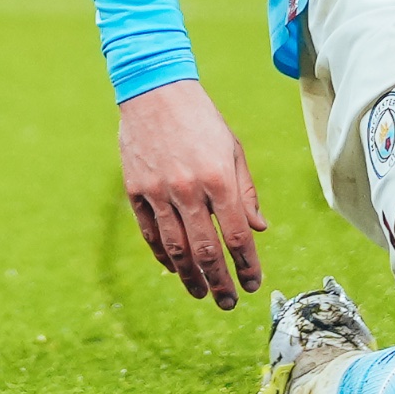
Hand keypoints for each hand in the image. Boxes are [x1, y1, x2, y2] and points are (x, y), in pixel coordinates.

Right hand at [115, 78, 265, 309]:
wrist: (155, 91)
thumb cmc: (202, 120)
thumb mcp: (233, 150)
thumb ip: (245, 192)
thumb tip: (258, 229)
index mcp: (218, 179)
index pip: (236, 235)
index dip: (246, 265)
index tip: (252, 283)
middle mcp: (188, 190)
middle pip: (206, 251)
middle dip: (219, 282)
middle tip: (228, 302)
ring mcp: (158, 192)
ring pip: (176, 249)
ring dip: (190, 277)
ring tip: (201, 294)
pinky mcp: (136, 191)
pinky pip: (151, 233)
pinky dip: (163, 256)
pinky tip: (174, 269)